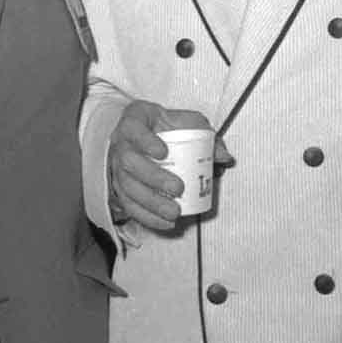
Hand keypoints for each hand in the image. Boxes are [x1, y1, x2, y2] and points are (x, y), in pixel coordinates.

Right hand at [107, 100, 231, 233]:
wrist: (147, 134)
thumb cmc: (165, 126)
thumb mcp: (186, 122)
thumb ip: (205, 135)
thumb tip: (224, 156)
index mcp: (134, 120)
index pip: (132, 127)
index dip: (144, 140)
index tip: (163, 151)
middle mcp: (121, 143)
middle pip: (129, 162)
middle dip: (153, 177)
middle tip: (177, 187)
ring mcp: (117, 166)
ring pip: (127, 187)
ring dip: (151, 202)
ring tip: (173, 211)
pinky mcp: (121, 187)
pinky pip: (129, 205)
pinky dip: (147, 216)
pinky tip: (165, 222)